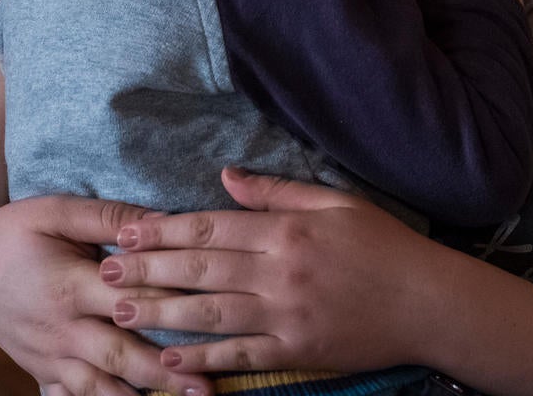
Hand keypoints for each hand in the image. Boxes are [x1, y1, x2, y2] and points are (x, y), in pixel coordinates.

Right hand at [0, 195, 211, 395]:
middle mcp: (61, 328)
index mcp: (70, 286)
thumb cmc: (16, 229)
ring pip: (98, 386)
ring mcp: (48, 355)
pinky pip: (73, 395)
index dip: (170, 311)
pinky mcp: (40, 369)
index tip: (211, 322)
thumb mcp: (59, 211)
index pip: (130, 301)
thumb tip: (165, 219)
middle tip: (206, 389)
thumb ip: (111, 216)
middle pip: (120, 355)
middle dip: (165, 374)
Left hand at [99, 167, 449, 375]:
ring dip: (162, 312)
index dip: (164, 230)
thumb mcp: (336, 203)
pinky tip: (171, 357)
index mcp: (289, 229)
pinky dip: (204, 358)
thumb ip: (277, 191)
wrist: (428, 302)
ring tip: (122, 311)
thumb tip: (225, 176)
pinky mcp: (298, 350)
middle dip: (149, 270)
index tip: (126, 232)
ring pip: (211, 313)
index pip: (213, 226)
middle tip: (104, 273)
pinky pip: (241, 355)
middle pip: (201, 267)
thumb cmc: (385, 247)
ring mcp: (288, 314)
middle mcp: (282, 270)